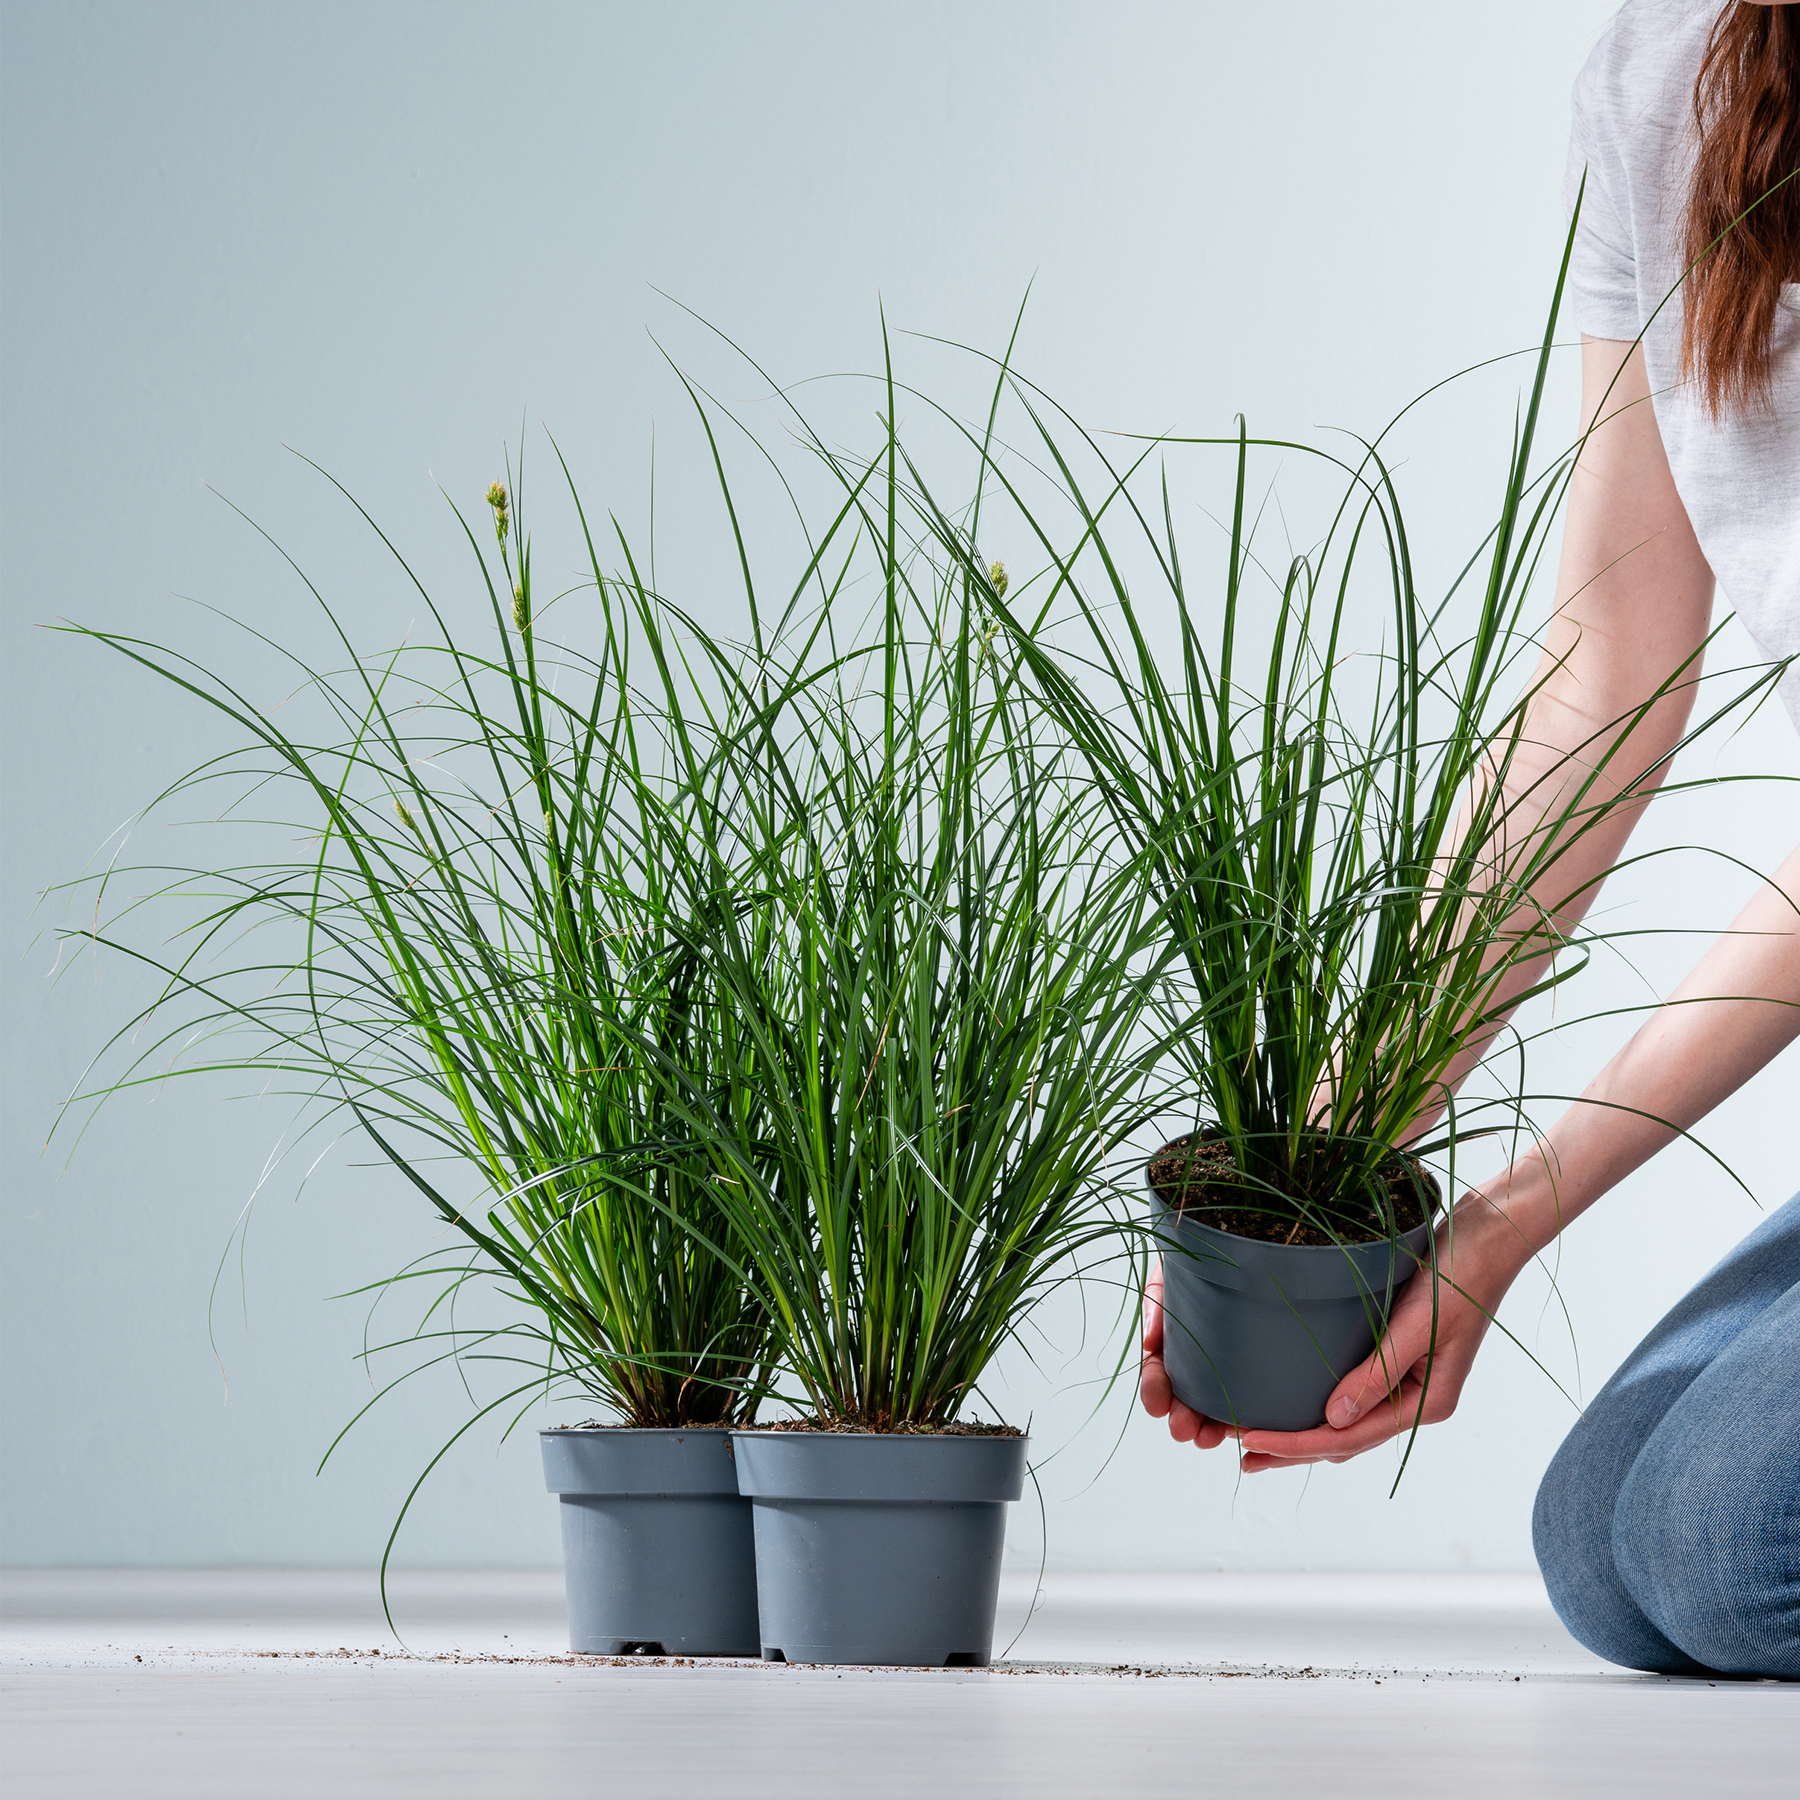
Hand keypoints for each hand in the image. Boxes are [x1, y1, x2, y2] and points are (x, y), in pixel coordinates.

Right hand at [1139, 1258, 1234, 1449]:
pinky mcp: (1262, 1374)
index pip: (1160, 1371)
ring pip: (1216, 1408)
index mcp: (1175, 1339)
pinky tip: (1242, 1430)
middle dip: (1181, 1418)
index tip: (1156, 1404)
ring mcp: (1231, 1369)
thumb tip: (1148, 1343)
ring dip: (1207, 1428)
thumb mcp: (1173, 1272)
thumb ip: (1157, 1302)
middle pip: (1186, 1397)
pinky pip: (1251, 1403)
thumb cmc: (1208, 1255)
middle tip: (1183, 1430)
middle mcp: (1200, 1359)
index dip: (1154, 1390)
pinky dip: (1242, 1420)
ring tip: (1208, 1438)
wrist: (1251, 1242)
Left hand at [1234, 1193, 1535, 1471]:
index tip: (1248, 1441)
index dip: (1296, 1444)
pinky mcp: (1399, 1356)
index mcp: (1427, 1403)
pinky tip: (1299, 1403)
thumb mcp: (1417, 1326)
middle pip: (1345, 1440)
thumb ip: (1378, 1372)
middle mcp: (1417, 1400)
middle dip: (1294, 1451)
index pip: (1348, 1437)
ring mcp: (1409, 1380)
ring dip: (1306, 1434)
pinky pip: (1355, 1393)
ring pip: (1349, 1422)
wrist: (1487, 1238)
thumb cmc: (1459, 1277)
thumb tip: (1333, 1418)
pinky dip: (1323, 1406)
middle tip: (1243, 1458)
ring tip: (1259, 1440)